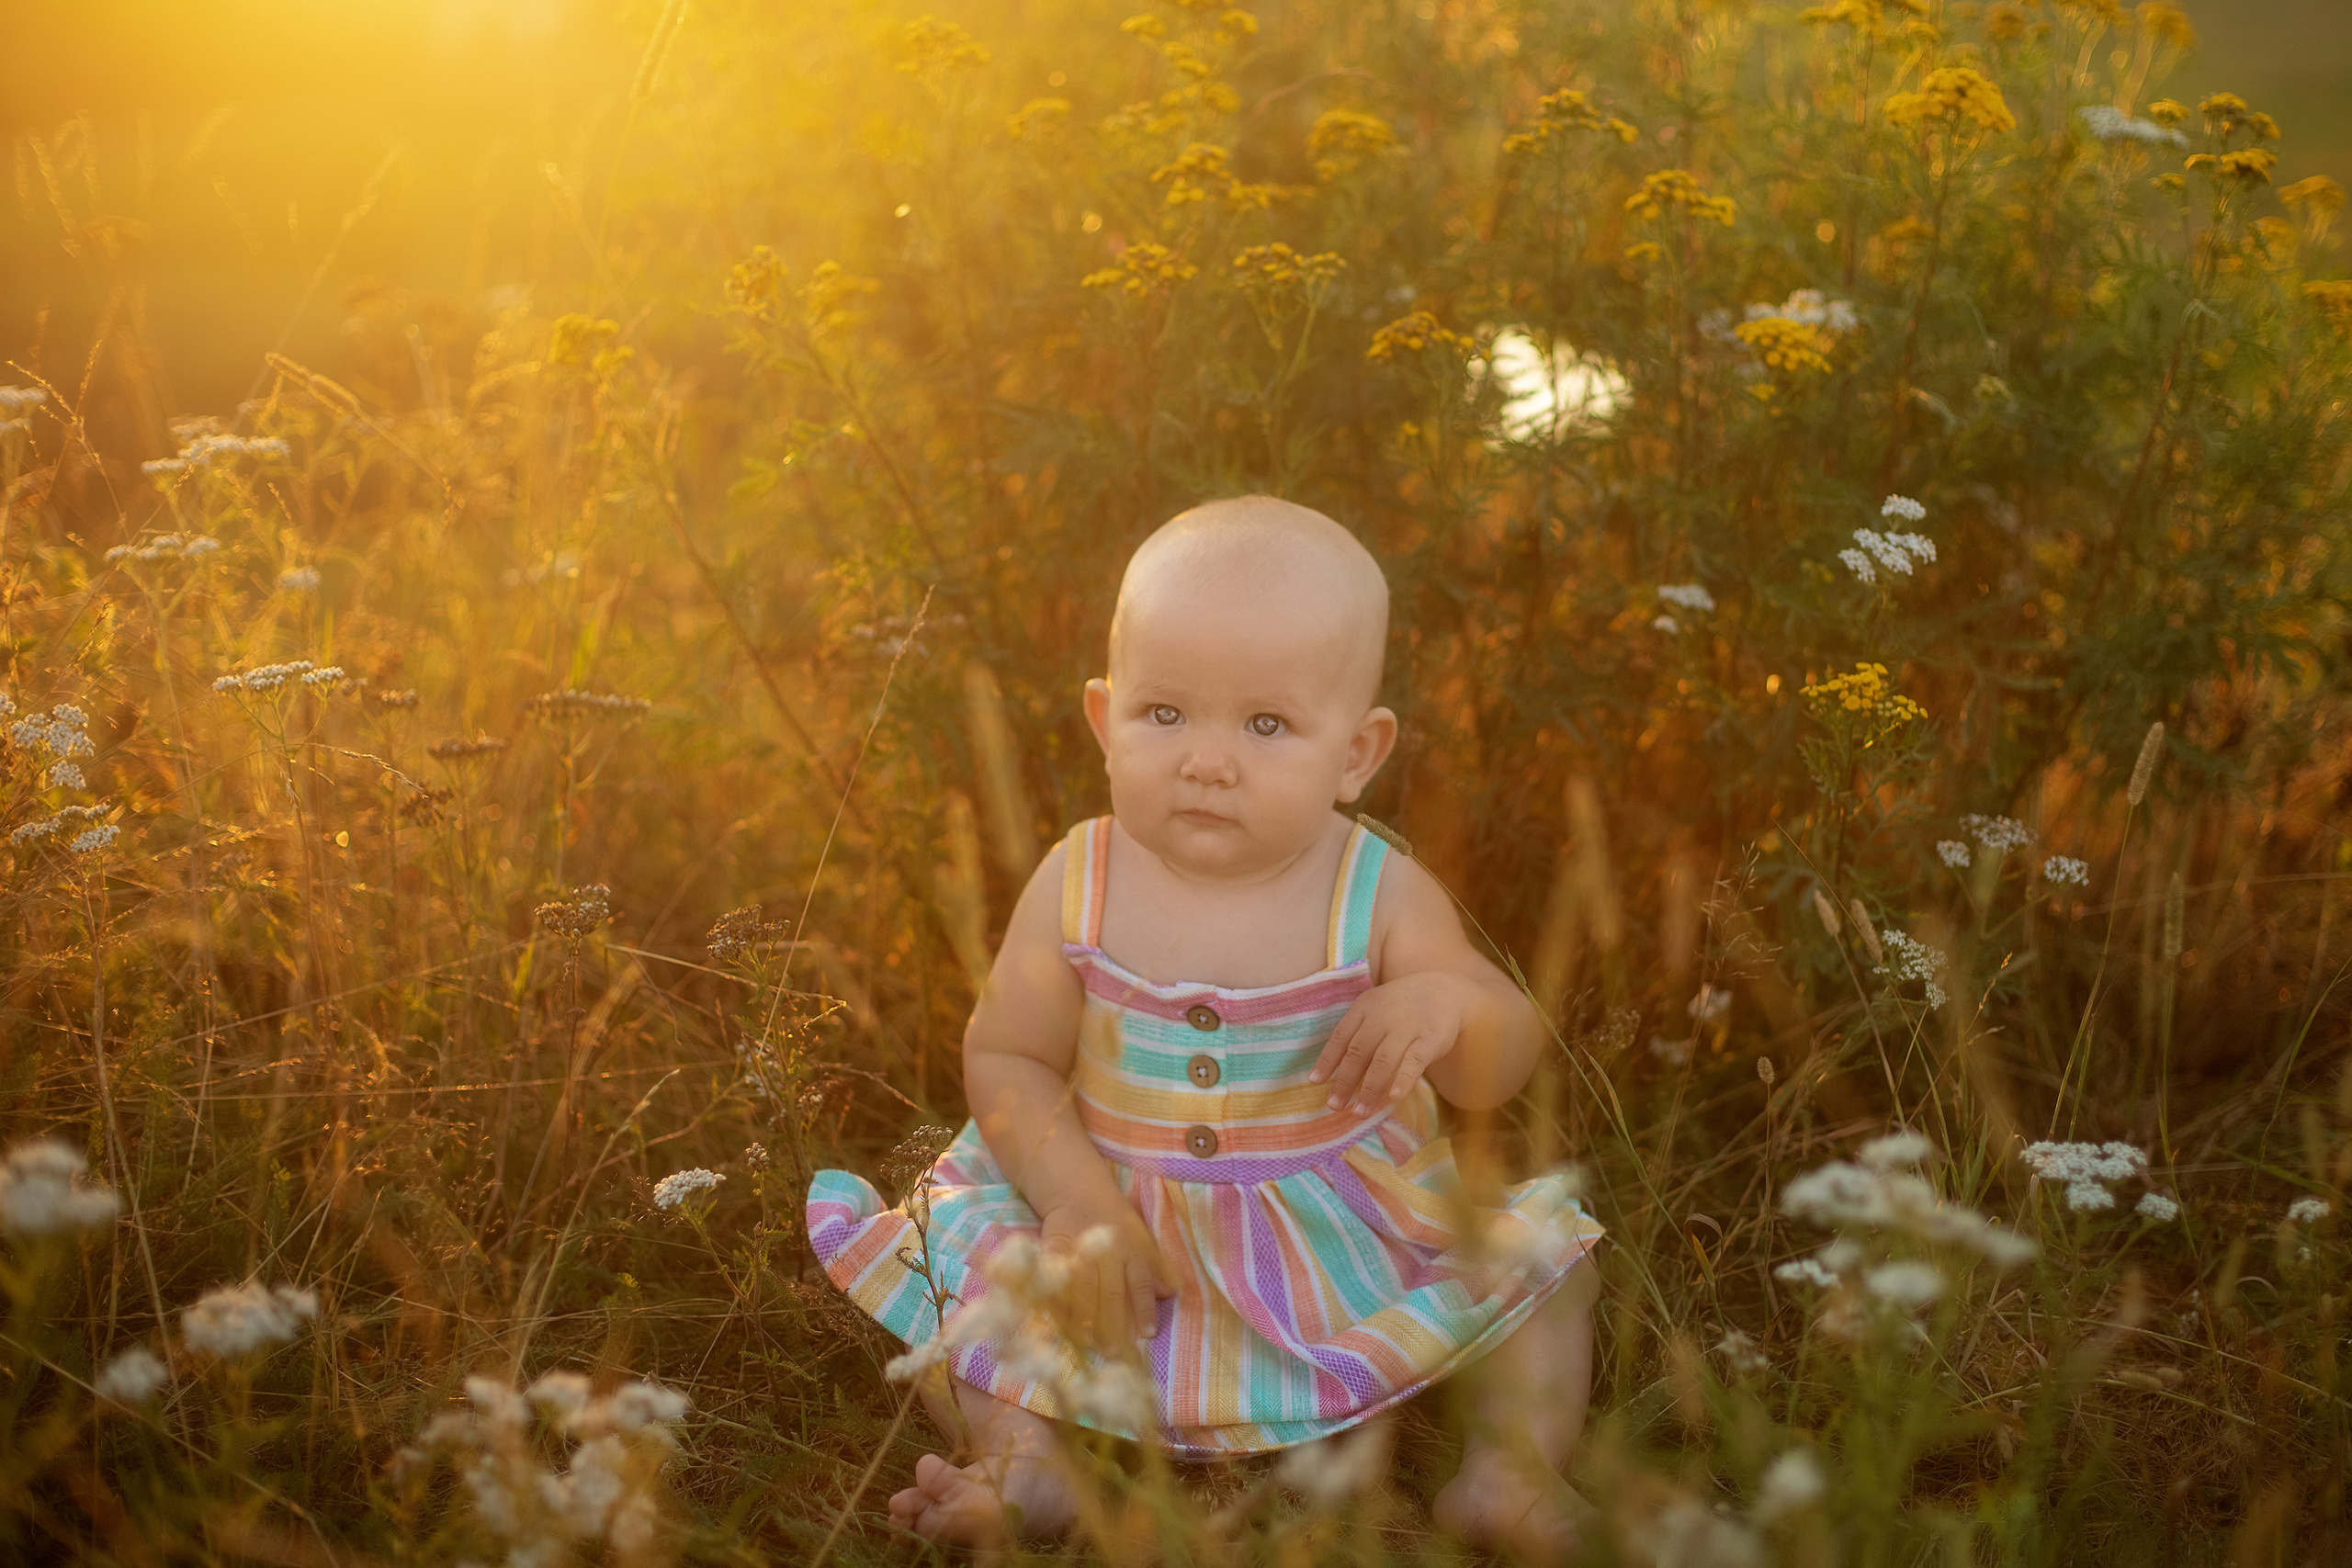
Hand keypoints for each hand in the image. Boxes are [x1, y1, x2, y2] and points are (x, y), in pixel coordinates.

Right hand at [1039, 1195, 1175, 1350]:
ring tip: (1088, 1342)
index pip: (1141, 1282)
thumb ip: (1157, 1265)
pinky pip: (1055, 1278)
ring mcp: (1079, 1250)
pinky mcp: (1054, 1249)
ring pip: (1083, 1288)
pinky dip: (1056, 1300)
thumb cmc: (1115, 1218)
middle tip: (1114, 1352)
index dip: (1145, 1308)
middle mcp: (1107, 1251)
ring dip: (1085, 1318)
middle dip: (1112, 1323)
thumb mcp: (1142, 1235)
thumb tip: (1173, 1292)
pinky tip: (1057, 1321)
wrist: (1077, 1189)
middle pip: (1110, 1291)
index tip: (1148, 1335)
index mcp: (1132, 1248)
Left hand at [1310, 972, 1471, 1116]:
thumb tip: (1333, 1072)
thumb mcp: (1375, 1010)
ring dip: (1369, 1089)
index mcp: (1364, 1008)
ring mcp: (1407, 1027)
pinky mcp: (1430, 1039)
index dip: (1327, 1061)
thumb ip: (1357, 1035)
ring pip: (1383, 1061)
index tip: (1316, 1083)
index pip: (1341, 1037)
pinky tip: (1394, 1097)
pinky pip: (1414, 1061)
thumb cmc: (1401, 1008)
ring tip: (1359, 1112)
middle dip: (1345, 1082)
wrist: (1444, 991)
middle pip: (1358, 1052)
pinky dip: (1403, 1079)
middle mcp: (1382, 1016)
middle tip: (1334, 1105)